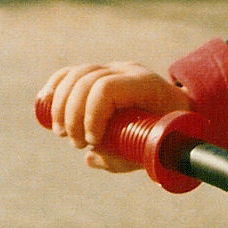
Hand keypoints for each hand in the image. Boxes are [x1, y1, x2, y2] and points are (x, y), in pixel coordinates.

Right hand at [38, 63, 186, 172]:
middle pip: (87, 81)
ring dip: (61, 105)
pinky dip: (56, 86)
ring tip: (61, 133)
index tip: (92, 142)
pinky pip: (72, 72)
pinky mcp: (100, 73)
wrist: (180, 113)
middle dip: (73, 115)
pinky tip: (46, 101)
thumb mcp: (152, 149)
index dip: (92, 115)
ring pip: (76, 75)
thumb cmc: (168, 134)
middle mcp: (127, 71)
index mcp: (146, 84)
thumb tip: (90, 158)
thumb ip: (124, 157)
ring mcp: (113, 69)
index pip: (107, 89)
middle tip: (76, 144)